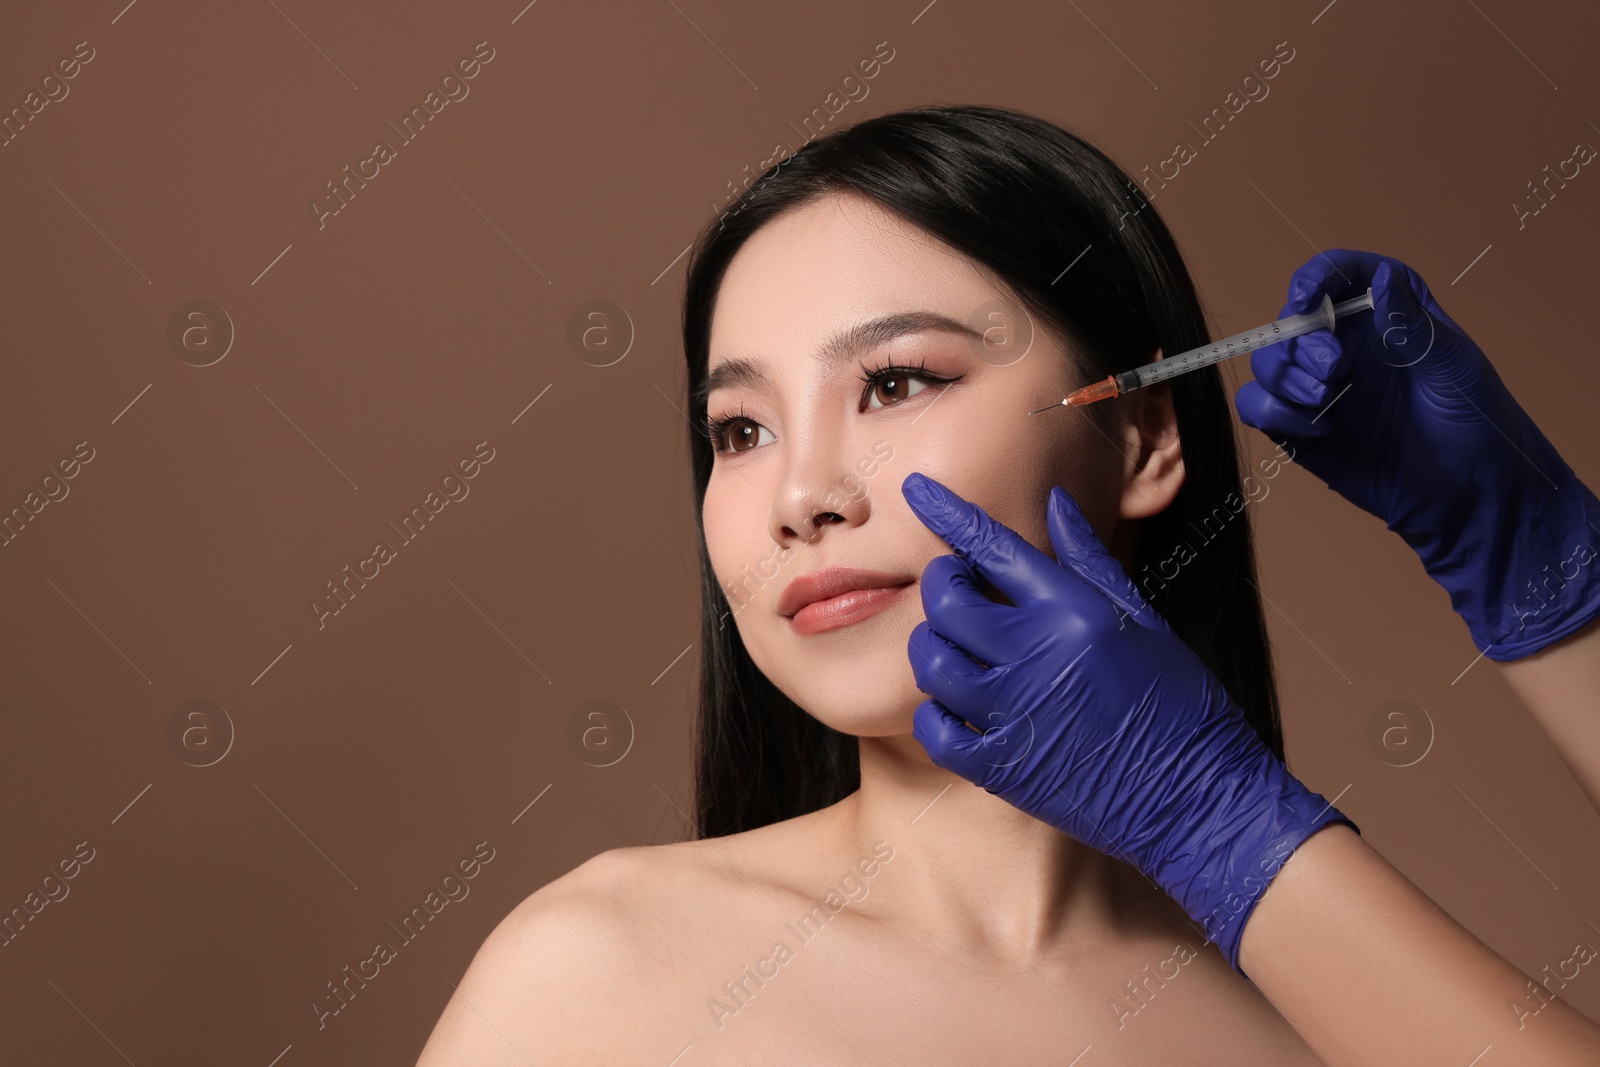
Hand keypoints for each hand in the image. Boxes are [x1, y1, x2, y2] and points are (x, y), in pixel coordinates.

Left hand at [899, 471, 1355, 972]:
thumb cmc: (1181, 704)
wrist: (1201, 801)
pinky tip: (956, 706)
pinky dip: (934, 713)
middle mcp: (1038, 655)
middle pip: (946, 601)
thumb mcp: (1142, 620)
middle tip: (959, 593)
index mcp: (1074, 611)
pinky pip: (934, 728)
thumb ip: (1089, 560)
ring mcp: (1016, 714)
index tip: (915, 488)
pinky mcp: (1003, 769)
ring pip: (931, 661)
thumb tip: (1056, 501)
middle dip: (943, 587)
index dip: (946, 511)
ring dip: (932, 648)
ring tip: (959, 650)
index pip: (994, 546)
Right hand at [1234, 248, 1599, 659]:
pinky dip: (1274, 413)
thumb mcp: (1452, 365)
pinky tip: (1316, 430)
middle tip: (1333, 370)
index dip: (1316, 279)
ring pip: (1268, 362)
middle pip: (1292, 320)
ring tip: (1325, 399)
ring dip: (1283, 377)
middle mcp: (1346, 344)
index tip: (1306, 300)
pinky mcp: (1300, 429)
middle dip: (1300, 340)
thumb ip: (1410, 323)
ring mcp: (1320, 387)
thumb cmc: (1474, 424)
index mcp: (1386, 313)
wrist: (1468, 497)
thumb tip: (1381, 281)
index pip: (1338, 275)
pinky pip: (1258, 407)